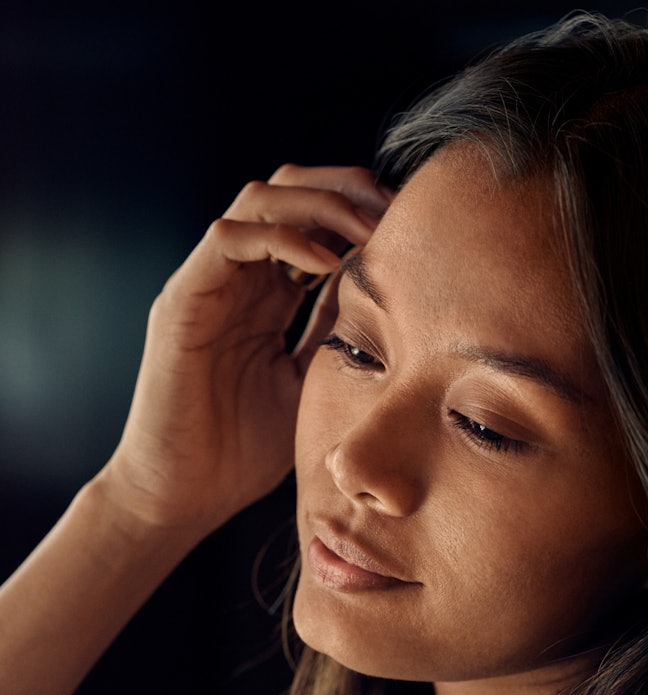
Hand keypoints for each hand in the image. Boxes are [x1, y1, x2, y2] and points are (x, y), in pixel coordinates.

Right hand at [100, 164, 391, 536]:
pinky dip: (281, 237)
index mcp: (267, 296)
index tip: (409, 228)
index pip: (312, 221)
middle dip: (347, 189)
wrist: (185, 495)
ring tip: (368, 229)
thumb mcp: (308, 382)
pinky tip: (326, 263)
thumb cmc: (242, 452)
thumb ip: (333, 333)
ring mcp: (207, 285)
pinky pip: (228, 240)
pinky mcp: (183, 301)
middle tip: (395, 212)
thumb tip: (383, 296)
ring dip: (320, 203)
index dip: (361, 211)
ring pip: (259, 199)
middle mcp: (236, 279)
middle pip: (288, 190)